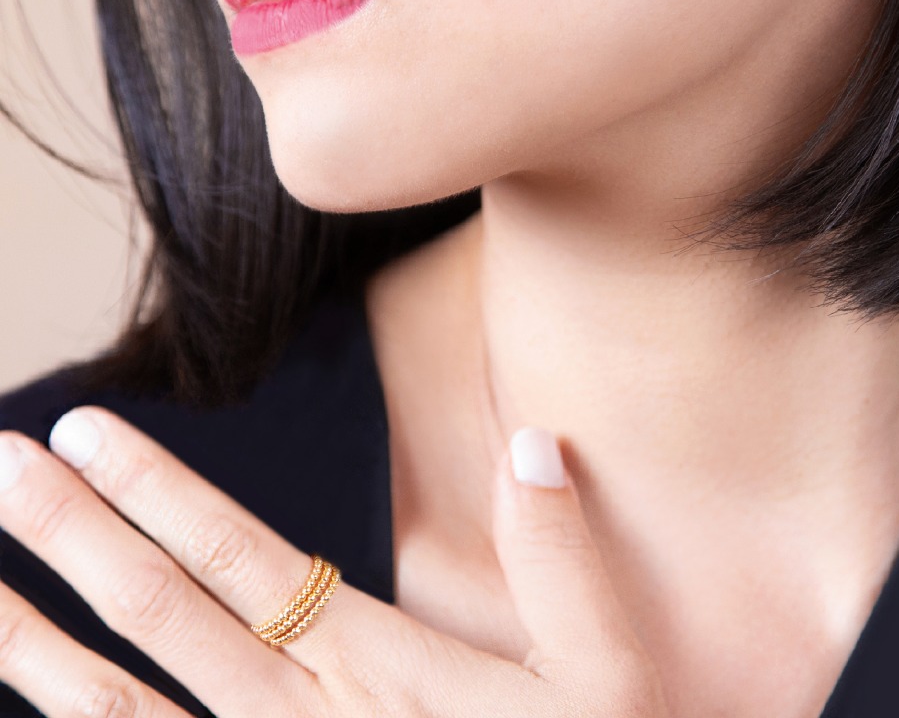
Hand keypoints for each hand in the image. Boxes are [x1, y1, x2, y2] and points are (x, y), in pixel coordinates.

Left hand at [0, 408, 669, 715]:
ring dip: (41, 651)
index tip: (88, 432)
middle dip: (77, 539)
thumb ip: (568, 565)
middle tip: (4, 465)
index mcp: (383, 679)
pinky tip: (43, 696)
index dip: (159, 496)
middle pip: (166, 624)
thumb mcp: (612, 680)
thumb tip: (534, 443)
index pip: (246, 566)